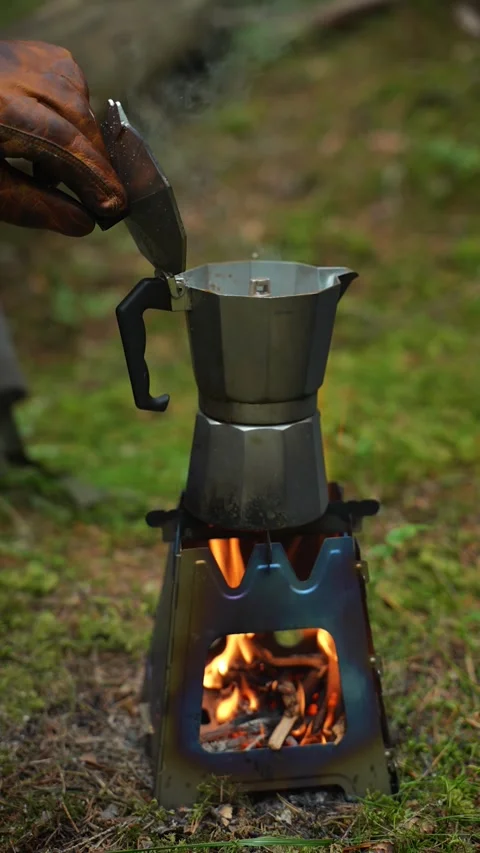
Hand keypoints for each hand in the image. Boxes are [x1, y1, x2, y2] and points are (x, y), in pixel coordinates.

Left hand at [0, 40, 126, 236]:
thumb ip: (32, 205)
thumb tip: (84, 222)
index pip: (59, 142)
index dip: (92, 177)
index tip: (114, 206)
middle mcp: (10, 72)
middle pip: (74, 117)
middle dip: (94, 162)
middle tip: (100, 198)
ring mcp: (19, 55)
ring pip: (76, 94)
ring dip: (82, 137)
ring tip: (56, 169)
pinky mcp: (27, 51)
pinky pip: (69, 78)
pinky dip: (73, 110)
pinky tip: (56, 133)